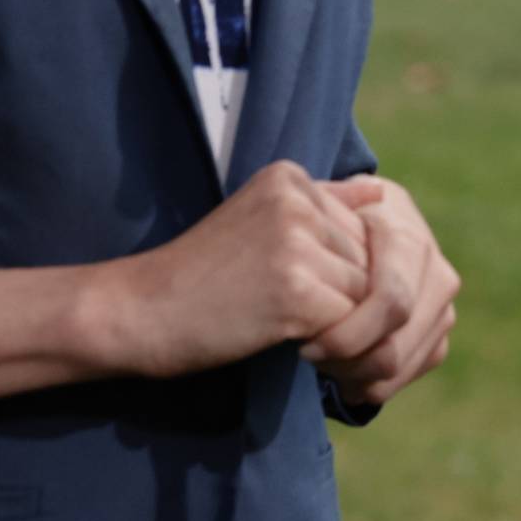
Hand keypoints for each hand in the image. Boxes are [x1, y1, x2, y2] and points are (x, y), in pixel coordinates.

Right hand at [88, 160, 372, 377]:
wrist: (139, 312)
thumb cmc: (201, 275)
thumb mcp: (260, 220)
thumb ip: (322, 205)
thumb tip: (381, 193)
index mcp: (289, 177)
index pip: (361, 225)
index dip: (336, 268)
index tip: (291, 286)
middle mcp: (296, 200)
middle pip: (369, 257)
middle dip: (345, 294)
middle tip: (297, 315)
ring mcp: (295, 243)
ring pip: (366, 291)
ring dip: (340, 321)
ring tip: (293, 327)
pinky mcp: (295, 290)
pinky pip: (350, 321)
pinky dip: (330, 341)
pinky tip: (290, 342)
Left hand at [305, 174, 461, 407]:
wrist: (366, 229)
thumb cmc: (333, 221)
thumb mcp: (322, 208)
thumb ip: (329, 208)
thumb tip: (361, 200)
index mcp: (408, 240)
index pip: (391, 304)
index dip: (346, 336)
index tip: (306, 344)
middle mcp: (437, 273)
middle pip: (394, 346)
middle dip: (346, 363)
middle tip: (310, 357)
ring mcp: (444, 306)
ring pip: (400, 366)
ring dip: (354, 375)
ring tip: (323, 361)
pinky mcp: (440, 333)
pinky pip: (407, 376)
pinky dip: (371, 383)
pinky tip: (342, 370)